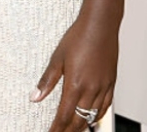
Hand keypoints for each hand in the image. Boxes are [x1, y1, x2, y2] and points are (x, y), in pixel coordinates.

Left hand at [32, 14, 116, 130]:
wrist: (100, 25)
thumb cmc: (78, 37)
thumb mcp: (58, 57)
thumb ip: (47, 80)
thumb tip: (34, 97)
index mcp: (75, 84)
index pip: (64, 115)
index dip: (56, 128)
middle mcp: (91, 90)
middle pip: (79, 120)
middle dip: (68, 131)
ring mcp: (103, 88)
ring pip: (93, 116)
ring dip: (82, 126)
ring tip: (72, 130)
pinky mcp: (111, 83)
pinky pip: (105, 107)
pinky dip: (97, 116)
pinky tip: (92, 118)